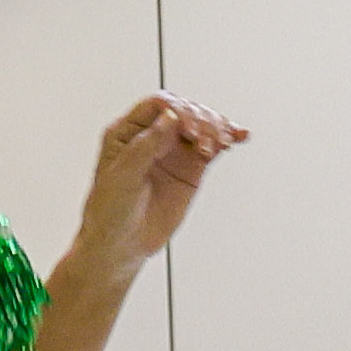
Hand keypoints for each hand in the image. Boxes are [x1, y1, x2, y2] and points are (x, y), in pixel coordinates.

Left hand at [69, 93, 246, 273]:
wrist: (123, 244)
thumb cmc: (110, 212)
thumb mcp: (122, 176)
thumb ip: (146, 145)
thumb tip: (171, 116)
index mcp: (127, 132)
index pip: (158, 105)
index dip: (178, 110)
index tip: (190, 130)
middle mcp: (152, 137)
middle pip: (185, 111)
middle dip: (201, 120)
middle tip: (206, 141)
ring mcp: (173, 151)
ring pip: (202, 125)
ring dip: (217, 128)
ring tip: (223, 143)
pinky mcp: (191, 167)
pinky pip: (213, 146)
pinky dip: (228, 139)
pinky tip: (240, 136)